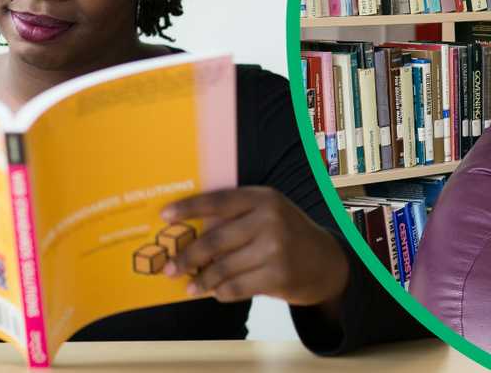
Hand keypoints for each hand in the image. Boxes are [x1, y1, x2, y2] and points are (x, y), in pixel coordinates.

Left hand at [160, 187, 348, 308]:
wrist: (326, 262)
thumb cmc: (287, 235)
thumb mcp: (268, 214)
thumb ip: (236, 218)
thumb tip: (188, 234)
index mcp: (263, 198)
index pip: (218, 200)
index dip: (188, 208)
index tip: (164, 217)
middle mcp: (270, 219)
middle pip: (215, 239)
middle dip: (187, 256)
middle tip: (169, 267)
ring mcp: (275, 248)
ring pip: (223, 267)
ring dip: (201, 280)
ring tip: (190, 286)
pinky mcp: (278, 276)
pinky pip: (236, 287)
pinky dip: (221, 292)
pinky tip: (215, 292)